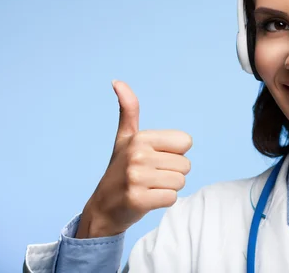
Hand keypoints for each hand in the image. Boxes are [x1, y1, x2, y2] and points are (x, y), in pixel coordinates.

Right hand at [76, 80, 191, 237]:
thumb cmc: (119, 169)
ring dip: (168, 188)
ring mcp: (136, 178)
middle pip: (186, 164)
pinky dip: (163, 201)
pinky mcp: (138, 200)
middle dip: (172, 173)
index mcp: (140, 137)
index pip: (186, 142)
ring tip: (149, 187)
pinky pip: (172, 198)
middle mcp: (137, 155)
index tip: (156, 158)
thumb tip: (117, 81)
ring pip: (180, 182)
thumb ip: (128, 110)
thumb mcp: (124, 137)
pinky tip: (147, 199)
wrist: (102, 207)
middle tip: (151, 176)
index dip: (175, 153)